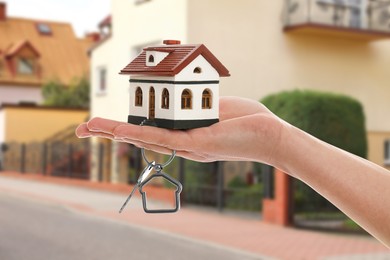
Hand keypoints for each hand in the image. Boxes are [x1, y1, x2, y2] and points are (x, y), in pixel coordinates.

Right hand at [76, 96, 284, 164]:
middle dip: (110, 132)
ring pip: (146, 138)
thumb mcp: (215, 107)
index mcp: (185, 135)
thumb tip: (184, 96)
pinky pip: (165, 137)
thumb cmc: (247, 121)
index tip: (106, 125)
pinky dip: (140, 133)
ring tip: (90, 127)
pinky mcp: (197, 143)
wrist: (271, 135)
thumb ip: (196, 105)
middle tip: (83, 128)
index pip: (150, 130)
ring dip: (117, 132)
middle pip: (140, 136)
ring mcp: (188, 145)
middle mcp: (182, 144)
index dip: (126, 127)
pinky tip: (121, 131)